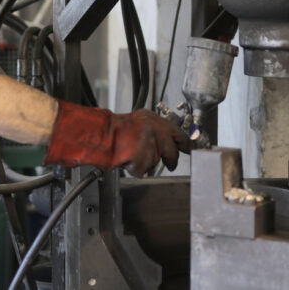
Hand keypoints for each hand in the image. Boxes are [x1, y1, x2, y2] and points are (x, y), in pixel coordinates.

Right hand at [43, 100, 190, 177]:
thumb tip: (167, 140)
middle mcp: (155, 130)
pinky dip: (135, 169)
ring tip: (131, 155)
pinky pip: (143, 170)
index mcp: (153, 119)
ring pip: (156, 162)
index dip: (186, 143)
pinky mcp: (143, 158)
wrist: (97, 135)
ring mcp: (150, 145)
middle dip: (171, 159)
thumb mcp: (135, 122)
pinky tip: (126, 161)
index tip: (191, 149)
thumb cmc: (110, 129)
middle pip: (172, 151)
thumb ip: (151, 130)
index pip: (179, 133)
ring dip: (146, 163)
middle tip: (170, 164)